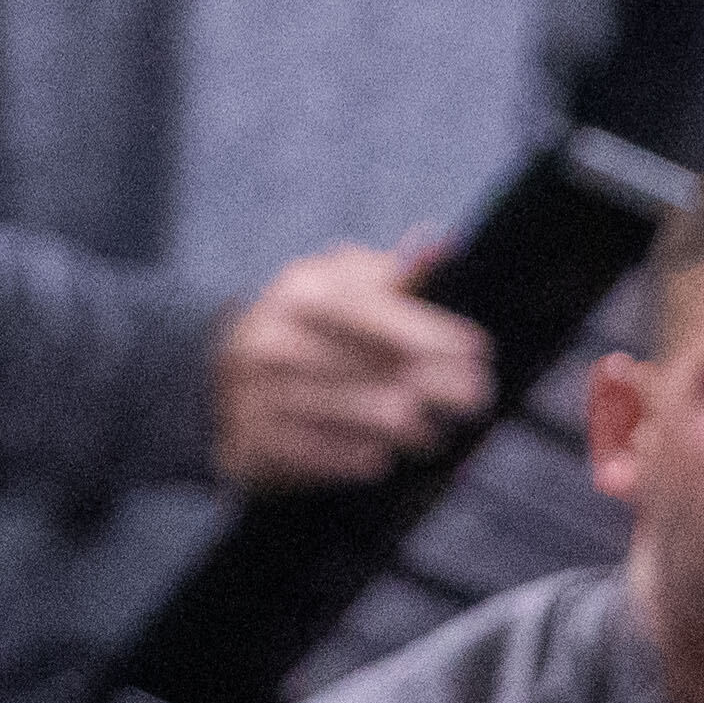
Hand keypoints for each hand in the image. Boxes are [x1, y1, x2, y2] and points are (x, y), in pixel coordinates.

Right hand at [211, 241, 491, 487]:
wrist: (224, 378)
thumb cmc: (307, 329)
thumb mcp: (338, 287)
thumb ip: (393, 275)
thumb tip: (440, 244)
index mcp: (299, 293)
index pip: (379, 313)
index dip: (435, 333)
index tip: (479, 350)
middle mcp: (275, 340)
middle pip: (383, 370)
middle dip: (441, 385)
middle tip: (476, 397)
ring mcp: (260, 393)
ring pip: (369, 417)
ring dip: (414, 429)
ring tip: (434, 432)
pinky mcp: (257, 442)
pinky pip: (334, 457)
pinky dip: (366, 458)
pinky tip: (383, 455)